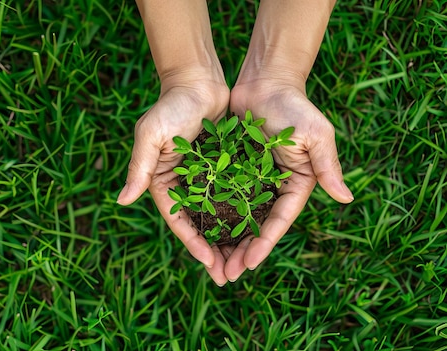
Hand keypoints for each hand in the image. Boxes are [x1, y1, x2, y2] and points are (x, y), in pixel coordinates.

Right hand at [117, 77, 231, 285]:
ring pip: (219, 215)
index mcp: (163, 181)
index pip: (178, 220)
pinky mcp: (224, 167)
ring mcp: (205, 178)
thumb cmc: (170, 105)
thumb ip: (139, 168)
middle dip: (214, 251)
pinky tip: (259, 229)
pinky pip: (235, 195)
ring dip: (231, 238)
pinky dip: (244, 213)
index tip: (210, 263)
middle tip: (229, 275)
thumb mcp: (151, 135)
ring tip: (246, 261)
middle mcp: (184, 184)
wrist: (198, 80)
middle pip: (199, 225)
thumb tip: (122, 201)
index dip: (193, 243)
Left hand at [221, 79, 353, 281]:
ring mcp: (250, 180)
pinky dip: (210, 214)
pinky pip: (218, 196)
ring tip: (209, 263)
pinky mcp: (231, 170)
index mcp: (295, 184)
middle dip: (241, 251)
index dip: (264, 243)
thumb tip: (346, 199)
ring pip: (235, 217)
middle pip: (256, 226)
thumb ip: (327, 165)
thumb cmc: (294, 105)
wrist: (264, 81)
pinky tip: (196, 231)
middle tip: (225, 275)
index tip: (248, 263)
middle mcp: (272, 187)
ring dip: (224, 240)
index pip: (279, 220)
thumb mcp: (315, 134)